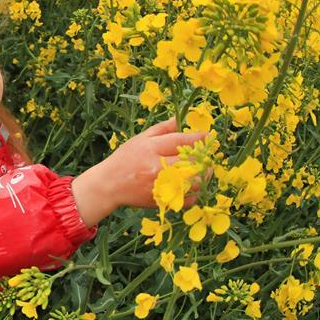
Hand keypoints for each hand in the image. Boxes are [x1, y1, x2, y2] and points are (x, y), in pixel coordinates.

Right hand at [71, 117, 207, 226]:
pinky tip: (192, 185)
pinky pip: (188, 198)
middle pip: (192, 162)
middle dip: (204, 158)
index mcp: (152, 149)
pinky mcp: (162, 200)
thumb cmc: (125, 159)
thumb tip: (180, 119)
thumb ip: (162, 129)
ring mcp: (161, 186)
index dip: (199, 138)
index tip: (209, 136)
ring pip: (194, 182)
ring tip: (203, 171)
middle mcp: (157, 167)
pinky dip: (195, 192)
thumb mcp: (140, 139)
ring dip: (203, 176)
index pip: (182, 141)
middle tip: (207, 156)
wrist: (109, 185)